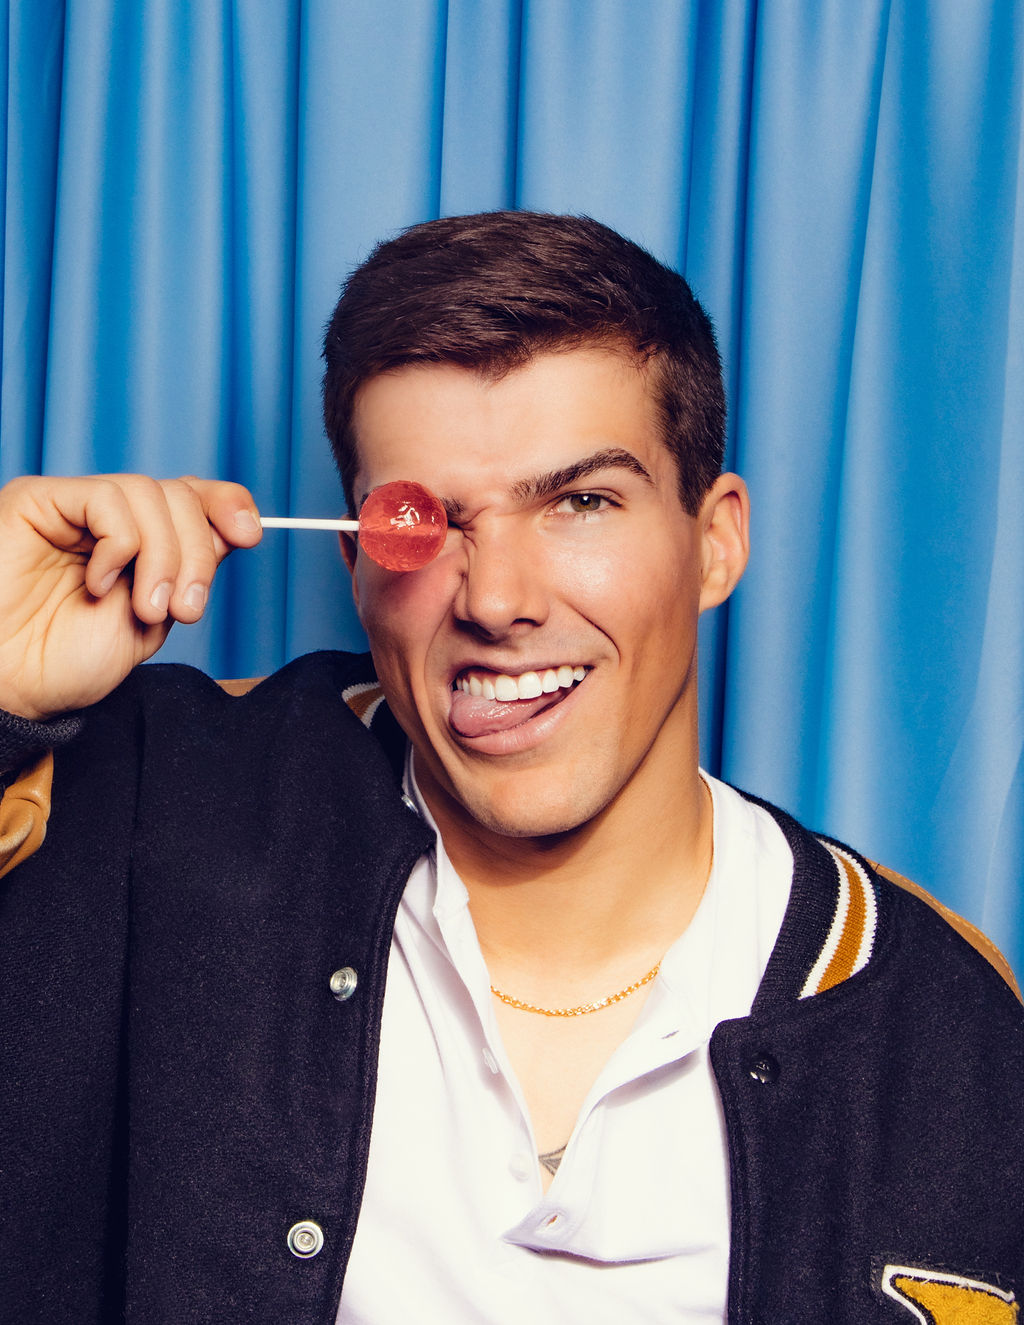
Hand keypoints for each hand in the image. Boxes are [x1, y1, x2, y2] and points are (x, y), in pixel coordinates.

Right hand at [0, 474, 262, 719]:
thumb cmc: (67, 662)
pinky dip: (119, 545)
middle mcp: (108, 519)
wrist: (13, 688)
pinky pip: (106, 499)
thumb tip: (234, 531)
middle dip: (198, 553)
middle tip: (185, 608)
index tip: (250, 535)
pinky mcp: (38, 500)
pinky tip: (99, 583)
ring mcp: (73, 507)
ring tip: (146, 608)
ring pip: (150, 493)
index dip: (226, 504)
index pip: (191, 497)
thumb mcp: (152, 619)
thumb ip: (188, 573)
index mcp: (139, 542)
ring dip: (164, 556)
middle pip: (179, 496)